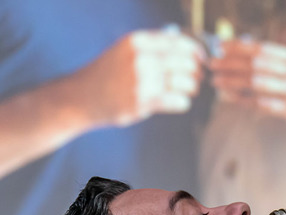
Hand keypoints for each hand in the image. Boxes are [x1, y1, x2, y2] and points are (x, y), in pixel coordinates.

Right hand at [72, 29, 203, 127]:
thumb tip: (186, 45)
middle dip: (196, 71)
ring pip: (184, 83)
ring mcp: (141, 81)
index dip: (196, 51)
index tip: (202, 59)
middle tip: (198, 78)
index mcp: (137, 41)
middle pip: (184, 62)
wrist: (83, 96)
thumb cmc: (109, 73)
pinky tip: (180, 102)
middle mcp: (140, 58)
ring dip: (192, 88)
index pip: (178, 42)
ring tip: (189, 90)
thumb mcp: (126, 50)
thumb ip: (152, 46)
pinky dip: (183, 102)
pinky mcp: (142, 102)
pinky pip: (177, 101)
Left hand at [210, 40, 285, 138]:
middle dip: (230, 63)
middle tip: (212, 64)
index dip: (239, 46)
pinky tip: (230, 98)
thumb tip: (245, 54)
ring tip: (216, 82)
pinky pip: (262, 103)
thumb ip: (277, 62)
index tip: (220, 47)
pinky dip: (244, 100)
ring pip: (256, 83)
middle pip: (256, 64)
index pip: (262, 48)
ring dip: (233, 82)